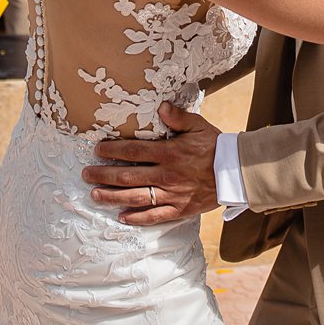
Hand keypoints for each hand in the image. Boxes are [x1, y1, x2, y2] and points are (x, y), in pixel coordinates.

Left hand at [81, 102, 220, 225]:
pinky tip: (121, 217)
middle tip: (86, 174)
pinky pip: (155, 216)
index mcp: (169, 153)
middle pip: (128, 177)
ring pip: (136, 198)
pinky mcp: (179, 210)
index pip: (134, 152)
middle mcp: (167, 175)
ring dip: (113, 197)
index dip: (113, 151)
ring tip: (94, 195)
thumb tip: (160, 106)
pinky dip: (137, 218)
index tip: (98, 150)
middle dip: (104, 175)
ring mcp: (172, 195)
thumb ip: (177, 116)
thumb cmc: (215, 146)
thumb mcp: (198, 125)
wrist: (237, 172)